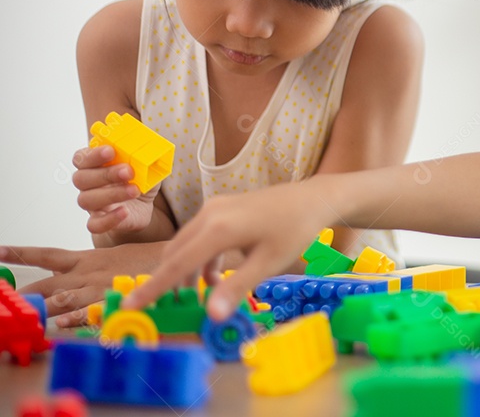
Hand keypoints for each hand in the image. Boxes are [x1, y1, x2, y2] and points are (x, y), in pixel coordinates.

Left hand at [0, 242, 165, 326]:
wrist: (172, 259)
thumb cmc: (140, 262)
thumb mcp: (108, 261)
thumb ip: (86, 271)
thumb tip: (64, 286)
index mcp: (84, 259)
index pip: (46, 255)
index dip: (21, 254)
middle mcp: (86, 272)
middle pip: (47, 282)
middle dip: (25, 291)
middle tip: (8, 296)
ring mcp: (98, 287)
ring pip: (63, 297)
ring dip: (44, 306)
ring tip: (29, 311)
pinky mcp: (113, 299)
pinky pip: (89, 311)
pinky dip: (74, 317)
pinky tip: (61, 322)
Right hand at [72, 145, 160, 233]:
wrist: (141, 208)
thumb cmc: (139, 182)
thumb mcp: (146, 166)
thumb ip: (144, 156)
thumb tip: (152, 148)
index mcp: (94, 166)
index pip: (81, 158)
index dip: (93, 154)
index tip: (111, 151)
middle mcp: (88, 185)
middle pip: (81, 178)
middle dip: (105, 173)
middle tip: (128, 171)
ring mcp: (92, 205)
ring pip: (87, 199)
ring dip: (111, 193)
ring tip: (134, 190)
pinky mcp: (99, 222)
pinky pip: (94, 224)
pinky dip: (109, 219)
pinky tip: (125, 211)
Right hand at [124, 180, 335, 320]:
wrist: (312, 199)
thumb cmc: (294, 230)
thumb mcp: (267, 264)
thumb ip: (236, 288)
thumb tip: (211, 314)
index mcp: (218, 228)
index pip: (177, 264)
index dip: (154, 287)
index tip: (131, 305)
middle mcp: (209, 214)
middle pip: (175, 253)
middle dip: (167, 282)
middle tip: (167, 310)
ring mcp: (214, 208)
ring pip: (184, 245)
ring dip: (185, 272)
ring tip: (199, 296)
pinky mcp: (220, 208)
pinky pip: (198, 237)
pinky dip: (198, 259)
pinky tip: (214, 277)